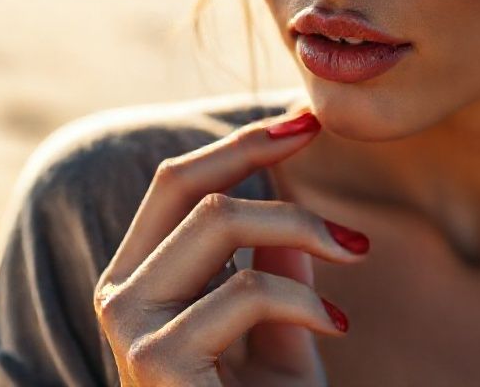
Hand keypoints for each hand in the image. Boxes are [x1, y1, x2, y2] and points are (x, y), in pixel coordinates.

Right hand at [93, 107, 368, 385]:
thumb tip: (288, 199)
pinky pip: (246, 289)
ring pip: (220, 219)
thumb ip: (275, 264)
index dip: (240, 142)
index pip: (181, 185)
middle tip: (314, 128)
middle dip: (251, 144)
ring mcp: (132, 324)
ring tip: (355, 252)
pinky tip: (336, 328)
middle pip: (180, 181)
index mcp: (147, 275)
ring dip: (302, 224)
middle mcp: (124, 290)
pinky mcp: (155, 359)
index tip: (303, 120)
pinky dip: (306, 300)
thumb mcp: (279, 326)